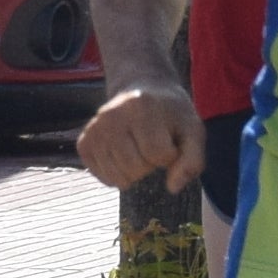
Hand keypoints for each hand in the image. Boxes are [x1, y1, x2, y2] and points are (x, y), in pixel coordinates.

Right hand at [77, 84, 197, 195]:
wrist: (143, 89)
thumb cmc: (171, 115)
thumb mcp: (193, 131)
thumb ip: (192, 160)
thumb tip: (173, 188)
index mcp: (141, 106)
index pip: (158, 153)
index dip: (169, 155)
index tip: (169, 141)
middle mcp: (111, 115)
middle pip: (135, 168)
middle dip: (151, 164)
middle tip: (152, 145)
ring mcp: (94, 129)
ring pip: (118, 177)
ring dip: (135, 173)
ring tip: (138, 150)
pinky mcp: (84, 142)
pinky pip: (103, 177)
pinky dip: (117, 176)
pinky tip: (124, 157)